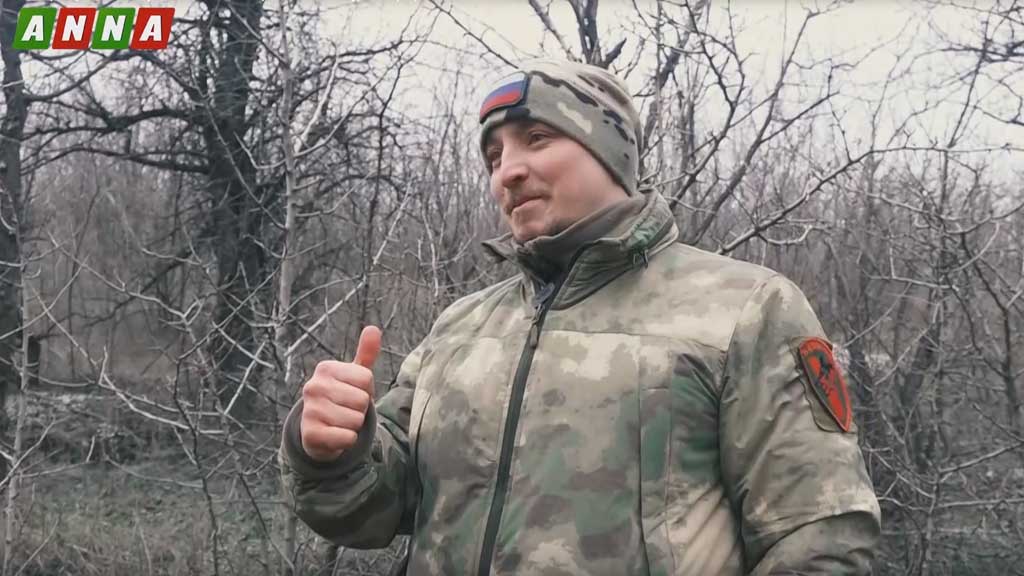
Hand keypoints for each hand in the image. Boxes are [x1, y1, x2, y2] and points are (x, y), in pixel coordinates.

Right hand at [300, 325, 380, 460]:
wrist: (318, 431)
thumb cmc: (341, 399)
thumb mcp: (354, 376)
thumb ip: (365, 354)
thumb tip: (373, 328)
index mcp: (325, 369)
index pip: (366, 379)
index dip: (366, 390)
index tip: (352, 393)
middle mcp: (313, 386)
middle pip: (362, 400)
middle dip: (360, 410)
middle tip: (346, 410)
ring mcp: (310, 411)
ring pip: (356, 420)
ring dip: (353, 426)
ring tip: (340, 423)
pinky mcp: (310, 435)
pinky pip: (348, 438)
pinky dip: (348, 441)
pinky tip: (335, 436)